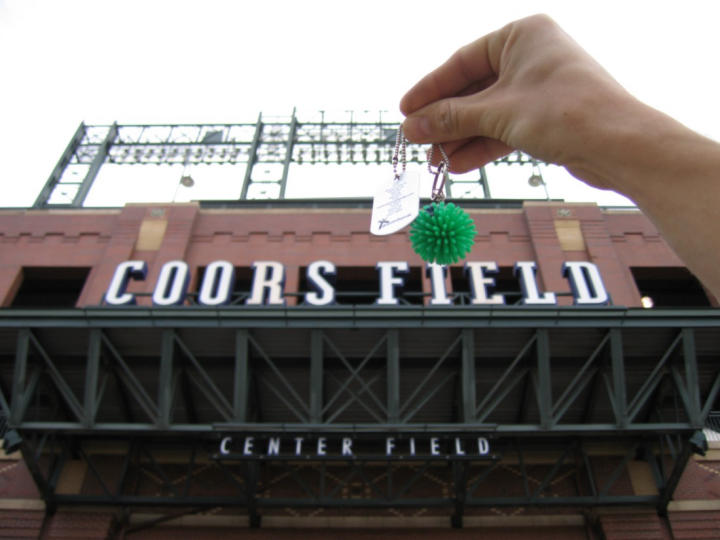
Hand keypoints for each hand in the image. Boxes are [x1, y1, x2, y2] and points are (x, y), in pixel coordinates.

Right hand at [400, 14, 637, 190]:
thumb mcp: (497, 113)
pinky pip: (504, 127)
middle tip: (417, 141)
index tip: (405, 112)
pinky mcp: (546, 116)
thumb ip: (449, 118)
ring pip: (488, 112)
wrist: (619, 146)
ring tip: (434, 160)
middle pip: (473, 89)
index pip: (462, 61)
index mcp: (520, 35)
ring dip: (460, 137)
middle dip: (445, 120)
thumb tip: (409, 127)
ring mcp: (539, 87)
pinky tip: (459, 164)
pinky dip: (482, 145)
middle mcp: (530, 55)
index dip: (430, 89)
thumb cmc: (563, 113)